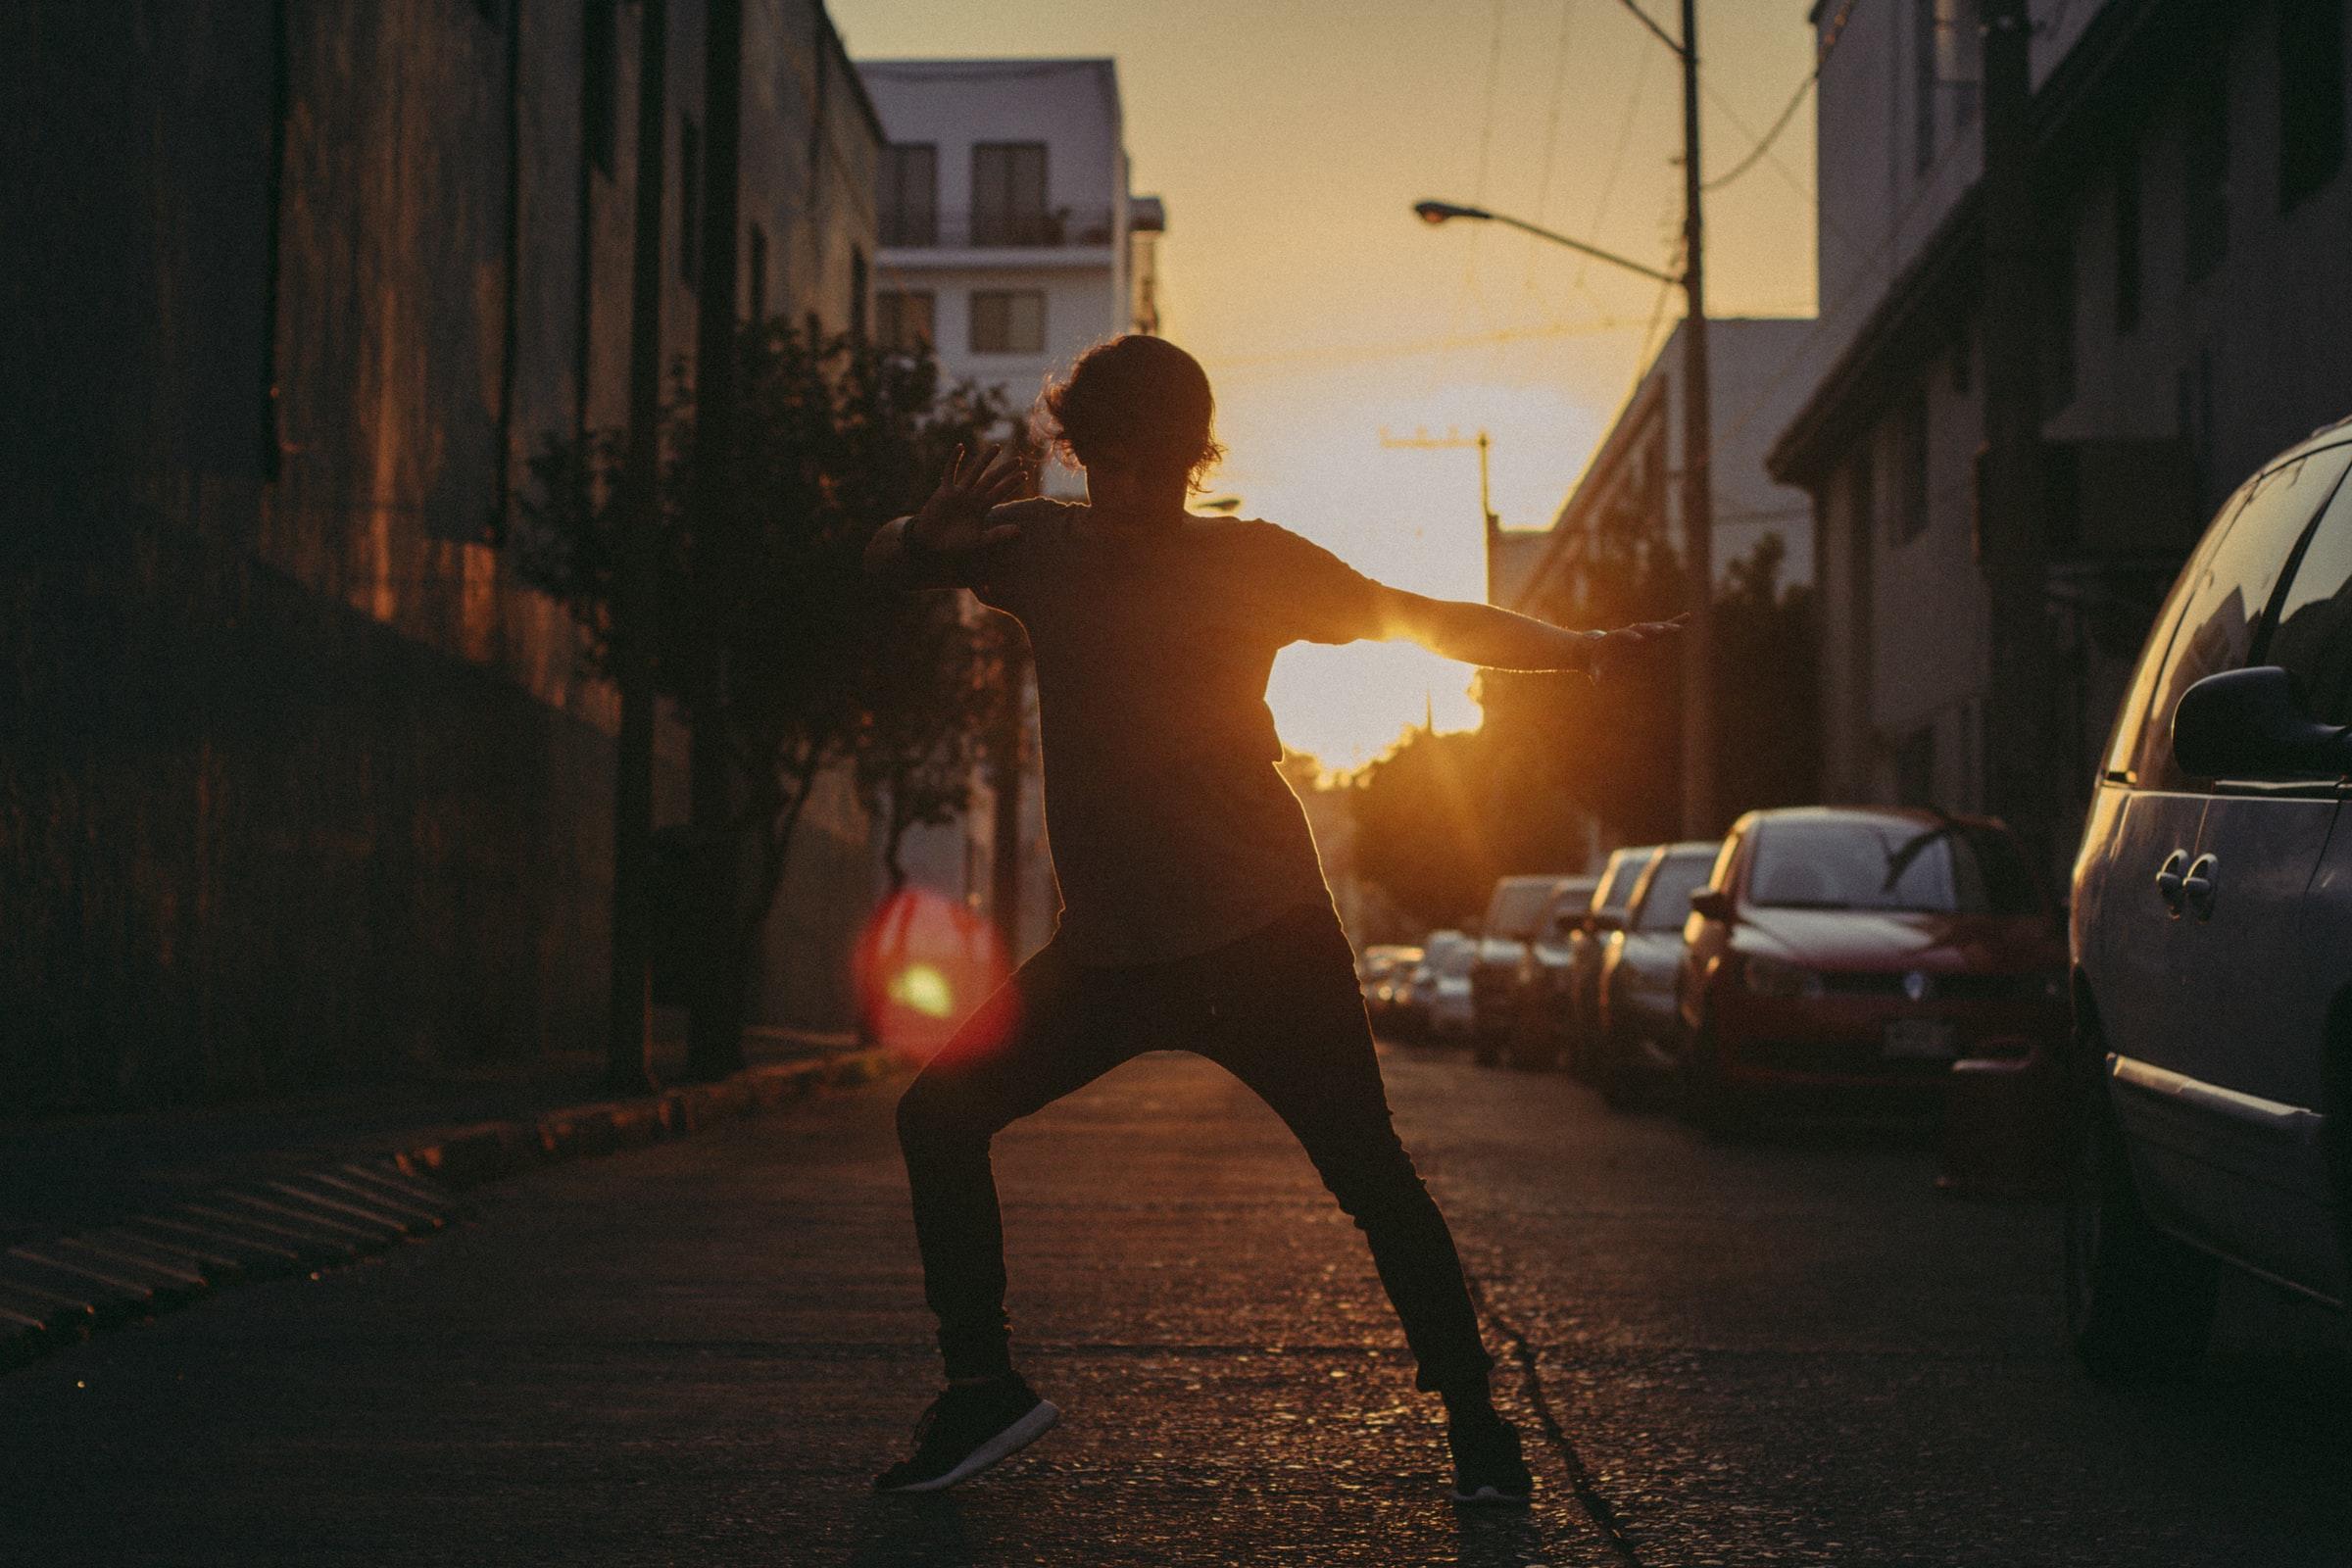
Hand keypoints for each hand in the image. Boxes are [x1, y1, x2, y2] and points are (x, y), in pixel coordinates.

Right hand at [909, 443, 1027, 557]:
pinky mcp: (945, 491)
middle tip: (1018, 460)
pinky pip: (950, 472)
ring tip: (997, 447)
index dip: (1011, 483)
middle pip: (991, 480)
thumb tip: (1020, 530)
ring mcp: (959, 492)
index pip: (1000, 492)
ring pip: (974, 472)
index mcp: (982, 507)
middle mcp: (973, 496)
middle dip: (1004, 470)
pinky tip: (961, 447)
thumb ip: (998, 535)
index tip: (1024, 474)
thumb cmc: (955, 542)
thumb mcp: (979, 540)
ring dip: (985, 460)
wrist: (932, 542)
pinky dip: (954, 460)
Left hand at [1589, 611, 1690, 680]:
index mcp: (1618, 638)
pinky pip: (1663, 628)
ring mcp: (1641, 632)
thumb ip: (1598, 674)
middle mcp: (1631, 632)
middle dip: (1652, 629)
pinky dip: (1675, 624)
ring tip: (1680, 628)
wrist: (1599, 649)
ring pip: (1656, 627)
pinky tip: (1688, 617)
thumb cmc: (1598, 660)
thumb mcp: (1596, 668)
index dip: (1631, 637)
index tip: (1638, 640)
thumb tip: (1597, 681)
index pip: (1626, 635)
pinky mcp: (1649, 634)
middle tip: (1663, 630)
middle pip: (1643, 628)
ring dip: (1667, 627)